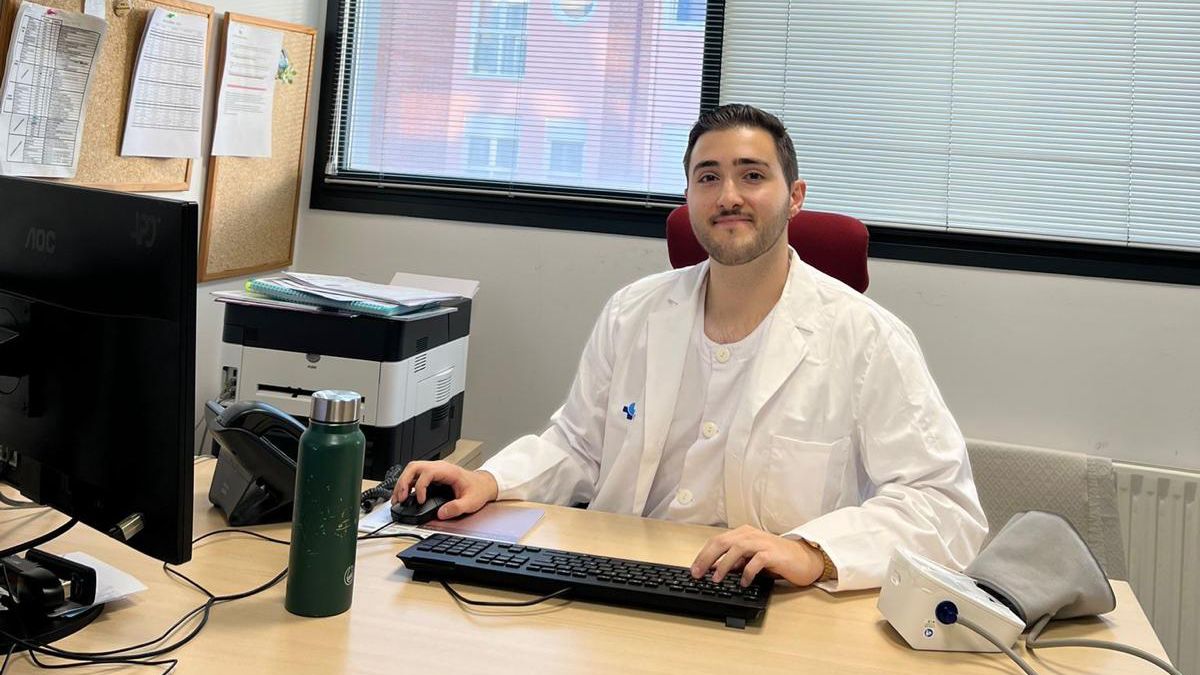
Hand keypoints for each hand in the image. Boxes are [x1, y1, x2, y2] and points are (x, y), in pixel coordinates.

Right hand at [391, 460, 499, 519]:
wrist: (483, 485)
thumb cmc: (478, 490)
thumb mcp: (471, 502)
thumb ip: (456, 508)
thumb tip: (441, 513)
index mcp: (448, 471)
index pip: (427, 472)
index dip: (420, 487)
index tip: (420, 500)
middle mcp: (439, 467)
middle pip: (414, 467)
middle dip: (404, 482)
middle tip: (401, 498)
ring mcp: (435, 470)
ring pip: (412, 470)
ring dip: (402, 483)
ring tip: (398, 499)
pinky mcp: (432, 475)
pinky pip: (415, 476)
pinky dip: (407, 485)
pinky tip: (404, 496)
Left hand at [689, 525, 824, 586]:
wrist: (804, 560)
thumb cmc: (777, 559)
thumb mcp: (751, 559)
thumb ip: (735, 562)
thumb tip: (714, 570)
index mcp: (743, 534)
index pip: (717, 541)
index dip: (703, 555)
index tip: (693, 570)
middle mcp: (751, 535)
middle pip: (722, 542)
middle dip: (707, 558)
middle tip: (698, 574)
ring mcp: (762, 542)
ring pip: (737, 548)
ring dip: (724, 564)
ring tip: (717, 579)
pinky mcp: (773, 553)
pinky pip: (757, 560)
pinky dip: (747, 571)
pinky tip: (743, 582)